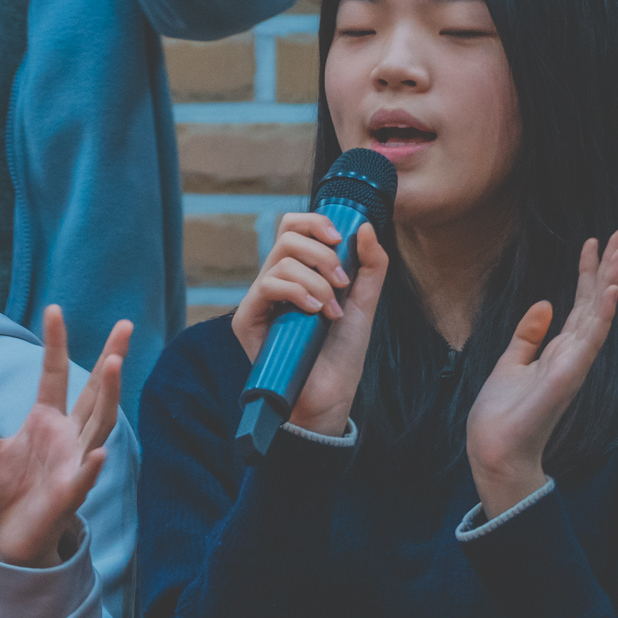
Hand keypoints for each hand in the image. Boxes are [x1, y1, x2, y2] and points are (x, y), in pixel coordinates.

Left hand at [0, 307, 129, 567]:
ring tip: (114, 364)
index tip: (54, 310)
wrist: (7, 537)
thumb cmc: (2, 491)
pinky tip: (98, 452)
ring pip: (98, 425)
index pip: (54, 375)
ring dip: (108, 396)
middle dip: (111, 360)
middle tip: (125, 326)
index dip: (55, 344)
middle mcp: (67, 436)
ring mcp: (73, 463)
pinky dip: (90, 466)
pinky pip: (83, 478)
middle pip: (94, 392)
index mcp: (46, 420)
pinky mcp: (68, 495)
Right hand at [231, 215, 389, 436]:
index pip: (294, 227)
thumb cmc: (342, 353)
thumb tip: (366, 226)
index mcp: (300, 272)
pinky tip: (313, 312)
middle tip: (342, 282)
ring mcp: (260, 299)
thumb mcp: (364, 303)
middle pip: (286, 234)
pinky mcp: (246, 318)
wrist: (329, 395)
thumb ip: (371, 266)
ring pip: (280, 261)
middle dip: (321, 253)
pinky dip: (296, 292)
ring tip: (330, 311)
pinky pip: (266, 286)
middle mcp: (276, 280)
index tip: (340, 238)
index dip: (315, 222)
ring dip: (315, 281)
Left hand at [466, 230, 617, 515]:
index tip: (594, 240)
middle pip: (596, 302)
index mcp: (561, 350)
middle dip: (609, 266)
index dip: (588, 271)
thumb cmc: (502, 414)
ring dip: (612, 281)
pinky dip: (601, 313)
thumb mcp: (512, 362)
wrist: (494, 450)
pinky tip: (610, 289)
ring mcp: (575, 364)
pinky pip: (590, 339)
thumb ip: (529, 335)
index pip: (580, 302)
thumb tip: (545, 304)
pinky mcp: (568, 376)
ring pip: (599, 314)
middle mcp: (574, 354)